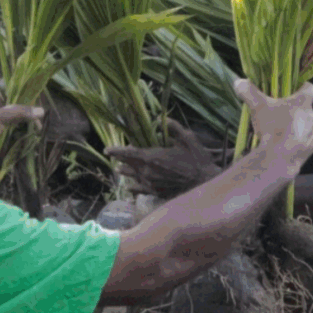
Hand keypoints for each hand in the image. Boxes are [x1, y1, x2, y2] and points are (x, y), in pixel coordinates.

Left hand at [110, 122, 225, 198]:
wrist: (205, 184)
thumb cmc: (197, 160)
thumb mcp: (188, 139)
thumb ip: (174, 128)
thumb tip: (163, 119)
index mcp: (153, 157)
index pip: (129, 153)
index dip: (116, 151)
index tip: (107, 149)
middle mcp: (148, 172)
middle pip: (128, 165)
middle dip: (121, 159)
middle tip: (114, 155)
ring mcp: (151, 184)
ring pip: (133, 177)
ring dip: (126, 171)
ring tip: (118, 169)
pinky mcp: (156, 192)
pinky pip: (140, 190)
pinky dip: (133, 187)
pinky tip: (129, 187)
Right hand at [235, 78, 312, 161]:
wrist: (280, 158)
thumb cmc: (272, 127)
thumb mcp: (257, 107)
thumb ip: (249, 92)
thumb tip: (239, 82)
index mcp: (303, 102)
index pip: (311, 88)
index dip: (303, 87)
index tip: (294, 89)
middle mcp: (312, 116)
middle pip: (305, 108)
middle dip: (294, 109)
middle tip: (279, 111)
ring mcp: (312, 134)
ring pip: (305, 125)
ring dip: (296, 125)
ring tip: (279, 130)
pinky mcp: (310, 149)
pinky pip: (304, 141)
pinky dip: (295, 141)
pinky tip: (283, 144)